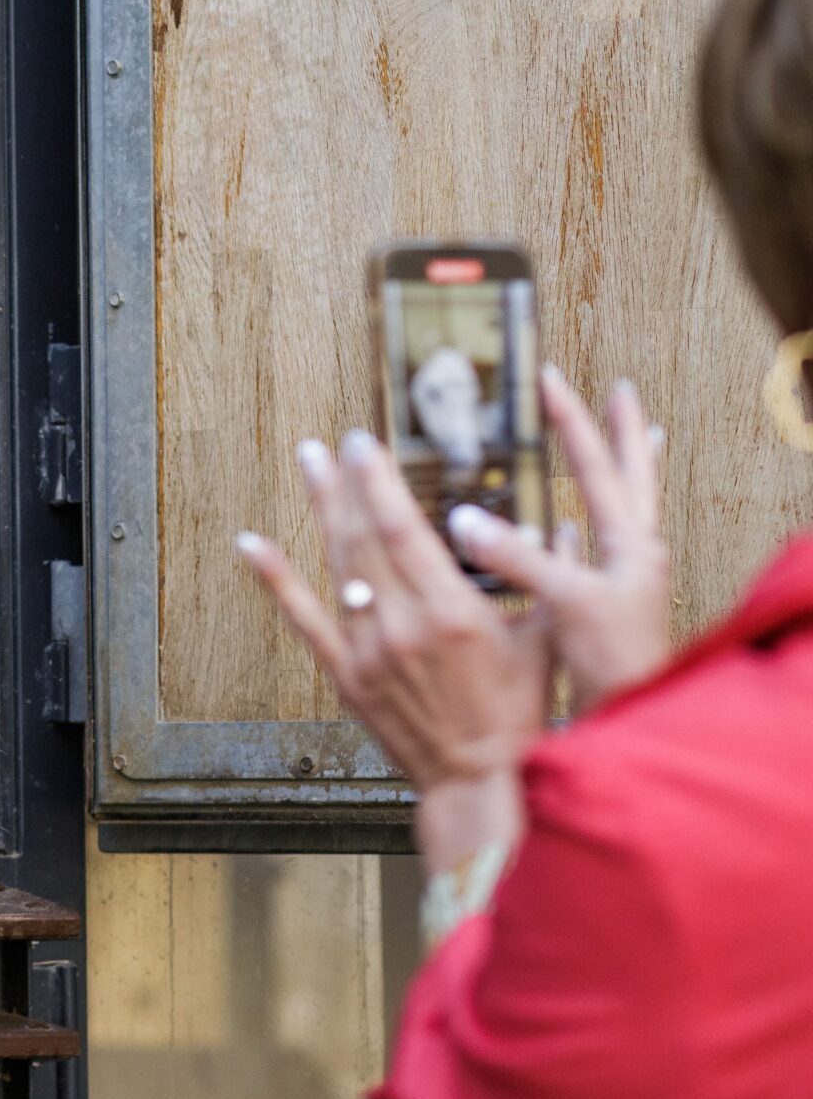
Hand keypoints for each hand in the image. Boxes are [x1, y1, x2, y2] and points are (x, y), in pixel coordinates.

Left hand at [236, 430, 553, 791]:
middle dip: (345, 483)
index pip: (402, 527)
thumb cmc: (517, 711)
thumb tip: (558, 520)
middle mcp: (403, 625)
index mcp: (452, 611)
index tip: (367, 444)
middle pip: (361, 537)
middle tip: (332, 442)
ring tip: (309, 463)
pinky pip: (302, 617)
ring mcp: (368, 649)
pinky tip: (251, 544)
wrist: (478, 780)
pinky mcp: (345, 674)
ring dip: (320, 510)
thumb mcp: (543, 638)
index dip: (378, 481)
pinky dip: (274, 577)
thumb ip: (539, 578)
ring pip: (335, 566)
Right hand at [448, 368, 670, 712]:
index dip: (571, 421)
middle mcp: (632, 555)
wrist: (629, 717)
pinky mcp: (602, 606)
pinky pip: (587, 552)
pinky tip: (563, 527)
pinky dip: (574, 530)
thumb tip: (466, 521)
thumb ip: (518, 559)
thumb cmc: (615, 663)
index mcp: (630, 545)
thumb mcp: (567, 602)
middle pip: (628, 477)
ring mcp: (621, 579)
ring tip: (602, 443)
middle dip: (618, 433)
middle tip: (611, 393)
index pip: (600, 465)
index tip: (550, 381)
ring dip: (607, 474)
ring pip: (616, 510)